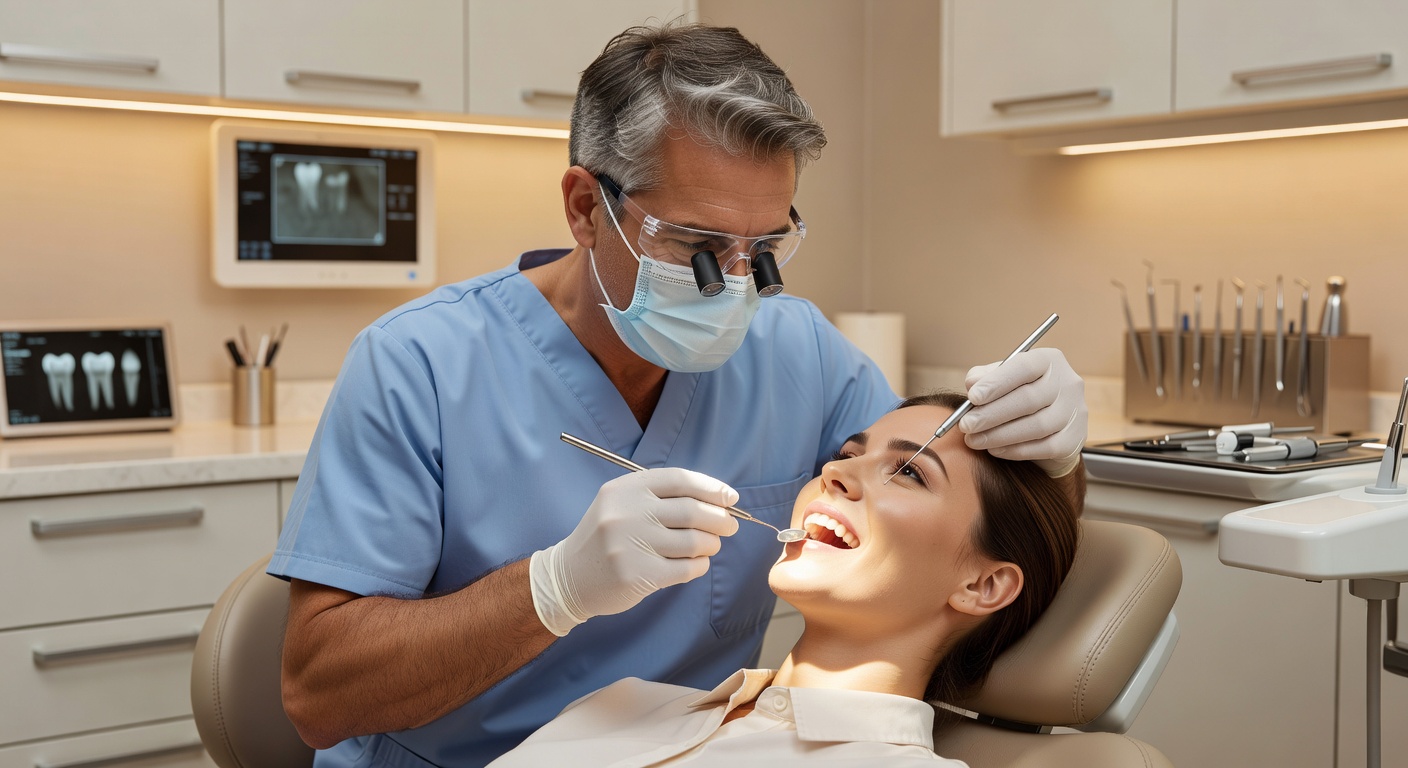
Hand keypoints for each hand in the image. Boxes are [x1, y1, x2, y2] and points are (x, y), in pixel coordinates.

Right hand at [529, 468, 739, 635]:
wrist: (570, 576)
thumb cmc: (607, 536)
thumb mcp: (623, 503)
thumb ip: (661, 497)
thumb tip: (718, 500)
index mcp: (626, 489)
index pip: (679, 480)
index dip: (711, 487)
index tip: (731, 498)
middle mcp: (627, 513)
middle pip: (692, 511)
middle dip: (720, 518)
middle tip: (731, 525)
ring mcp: (631, 545)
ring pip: (693, 542)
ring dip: (712, 544)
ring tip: (711, 545)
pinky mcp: (637, 575)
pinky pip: (685, 568)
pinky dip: (700, 565)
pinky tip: (697, 564)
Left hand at [958, 347, 1087, 476]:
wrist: (1052, 425)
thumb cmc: (1020, 395)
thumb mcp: (1003, 379)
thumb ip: (985, 377)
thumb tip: (972, 383)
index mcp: (1049, 360)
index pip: (1024, 367)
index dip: (997, 382)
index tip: (972, 397)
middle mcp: (1068, 383)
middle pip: (1028, 399)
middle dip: (992, 414)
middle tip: (966, 425)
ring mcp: (1075, 412)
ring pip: (1036, 426)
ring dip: (999, 435)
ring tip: (974, 440)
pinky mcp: (1075, 439)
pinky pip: (1044, 448)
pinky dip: (1015, 450)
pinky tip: (994, 449)